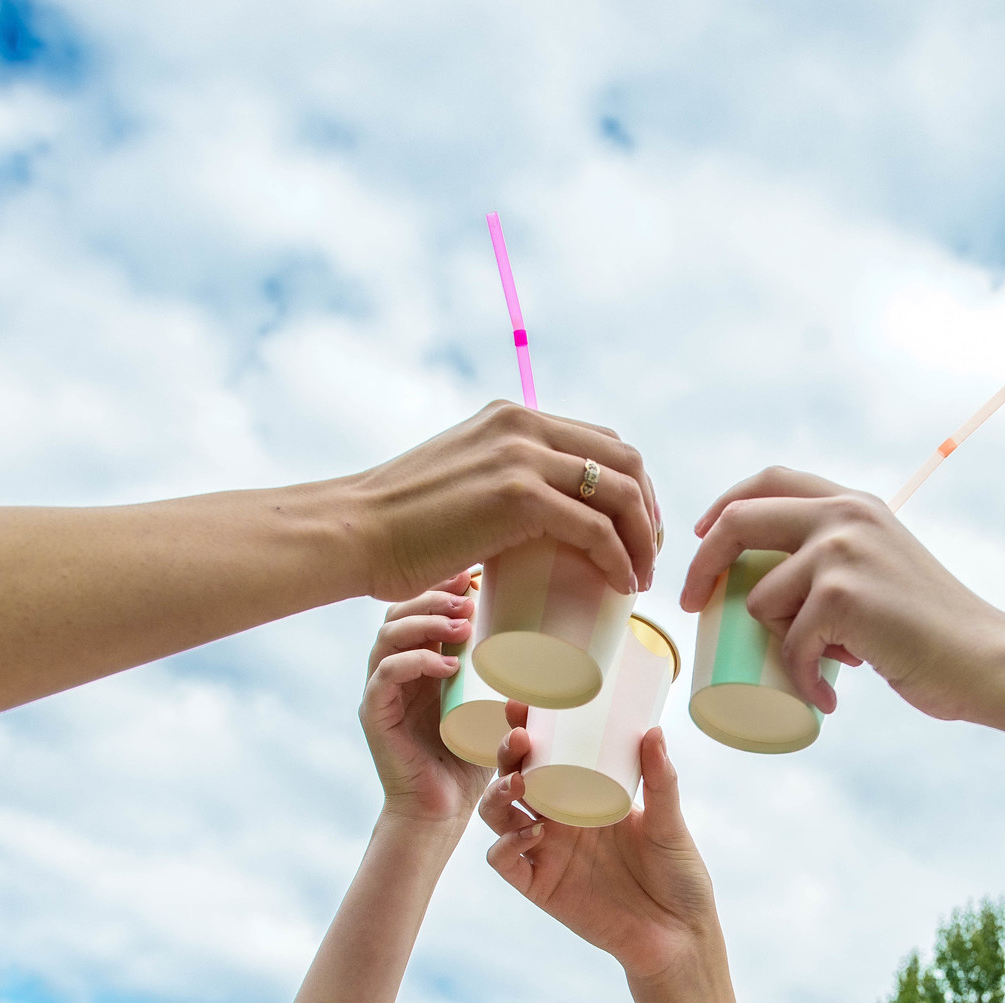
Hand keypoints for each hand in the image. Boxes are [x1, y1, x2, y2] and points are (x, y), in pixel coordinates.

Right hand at [349, 402, 662, 600]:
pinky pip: (596, 528)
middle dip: (649, 511)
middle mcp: (523, 425)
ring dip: (643, 539)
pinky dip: (620, 559)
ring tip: (639, 578)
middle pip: (626, 460)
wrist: (355, 532)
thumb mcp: (461, 477)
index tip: (636, 530)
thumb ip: (499, 478)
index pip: (601, 441)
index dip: (634, 486)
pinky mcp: (518, 497)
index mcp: (512, 416)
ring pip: (622, 492)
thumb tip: (533, 513)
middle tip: (647, 556)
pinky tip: (621, 585)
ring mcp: (522, 457)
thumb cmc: (400, 523)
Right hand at [360, 573, 496, 823]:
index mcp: (418, 664)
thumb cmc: (469, 760)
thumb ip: (501, 676)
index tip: (473, 575)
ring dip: (424, 623)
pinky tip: (448, 665)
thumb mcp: (491, 708)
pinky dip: (415, 662)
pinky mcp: (375, 715)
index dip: (441, 588)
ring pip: (387, 637)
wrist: (442, 811)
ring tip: (462, 626)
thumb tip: (541, 637)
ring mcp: (381, 692)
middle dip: (433, 598)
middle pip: (398, 613)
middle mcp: (394, 672)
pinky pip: (385, 676)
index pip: (419, 610)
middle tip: (468, 598)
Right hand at [477, 727, 720, 982]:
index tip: (521, 704)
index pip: (546, 755)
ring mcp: (546, 853)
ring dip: (498, 795)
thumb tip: (654, 731)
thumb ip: (661, 780)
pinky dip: (508, 844)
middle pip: (514, 779)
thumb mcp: (671, 824)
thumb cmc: (679, 877)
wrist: (679, 936)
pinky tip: (533, 833)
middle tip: (518, 738)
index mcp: (586, 796)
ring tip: (520, 782)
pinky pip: (505, 862)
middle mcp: (559, 821)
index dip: (526, 729)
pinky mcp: (540, 887)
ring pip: (498, 816)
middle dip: (506, 755)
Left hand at [680, 467, 1004, 722]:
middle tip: (693, 606)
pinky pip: (790, 645)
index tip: (701, 537)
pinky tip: (827, 696)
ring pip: (761, 599)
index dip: (723, 505)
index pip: (769, 481)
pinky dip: (802, 680)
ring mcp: (841, 553)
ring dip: (778, 643)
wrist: (982, 658)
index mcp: (853, 503)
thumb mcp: (884, 566)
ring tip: (825, 666)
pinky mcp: (841, 597)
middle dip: (701, 564)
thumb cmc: (931, 629)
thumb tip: (772, 590)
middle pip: (738, 523)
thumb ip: (842, 559)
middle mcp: (844, 516)